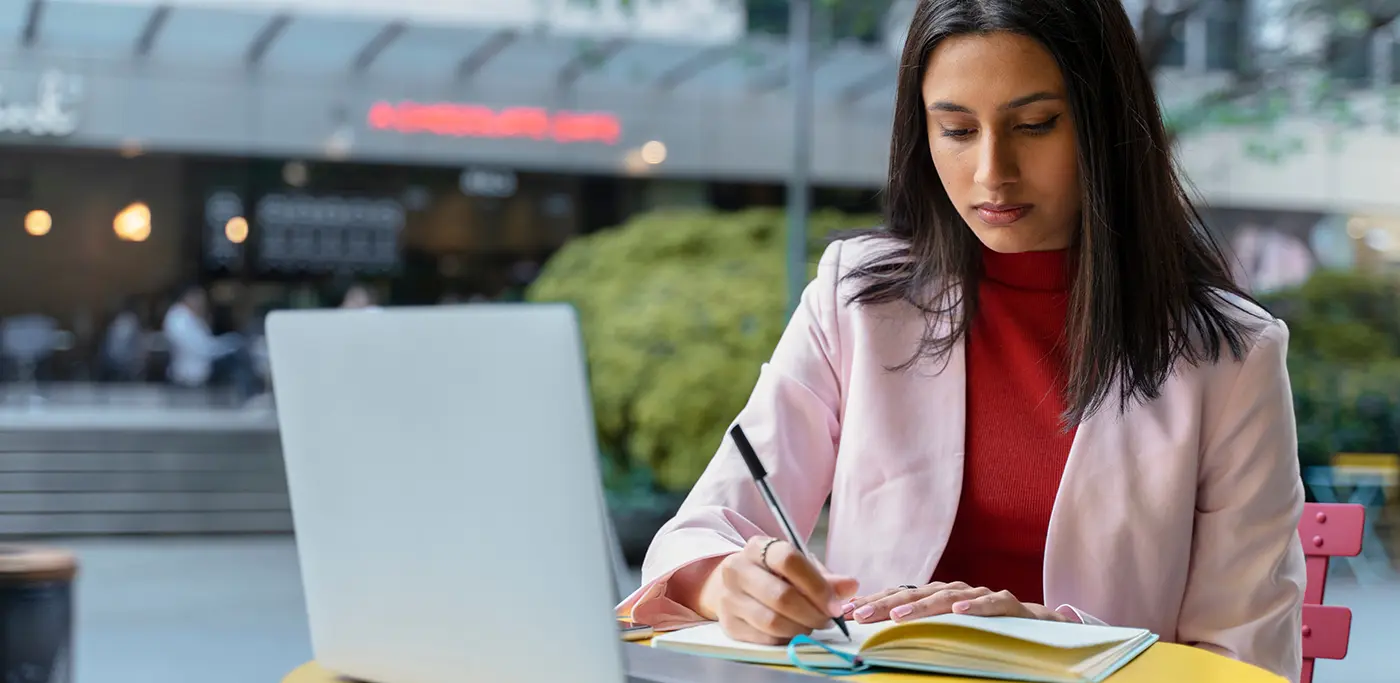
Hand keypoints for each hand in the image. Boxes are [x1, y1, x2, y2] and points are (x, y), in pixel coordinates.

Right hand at [694, 537, 858, 644]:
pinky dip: (787, 639)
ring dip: (802, 629)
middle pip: (781, 596)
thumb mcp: (798, 568)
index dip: (817, 585)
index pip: (788, 560)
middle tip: (828, 620)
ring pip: (773, 622)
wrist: (734, 586)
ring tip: (812, 625)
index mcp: (757, 547)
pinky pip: (766, 639)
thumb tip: (851, 586)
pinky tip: (795, 632)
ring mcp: (730, 598)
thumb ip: (825, 578)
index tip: (836, 605)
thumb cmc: (772, 575)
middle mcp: (737, 569)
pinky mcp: (729, 624)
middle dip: (813, 613)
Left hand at [841, 582, 1067, 623]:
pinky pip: (990, 603)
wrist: (1035, 629)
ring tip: (898, 615)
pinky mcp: (1007, 604)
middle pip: (916, 594)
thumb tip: (879, 642)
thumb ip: (920, 632)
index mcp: (937, 598)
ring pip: (947, 597)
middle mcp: (955, 591)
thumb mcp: (948, 632)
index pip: (900, 595)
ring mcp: (980, 595)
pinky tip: (959, 612)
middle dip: (885, 604)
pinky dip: (976, 606)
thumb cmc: (985, 632)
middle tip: (861, 615)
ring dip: (921, 606)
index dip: (874, 602)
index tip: (848, 613)